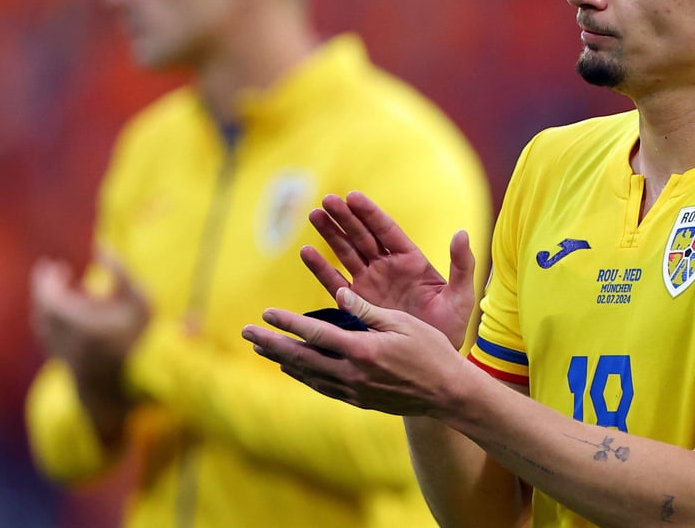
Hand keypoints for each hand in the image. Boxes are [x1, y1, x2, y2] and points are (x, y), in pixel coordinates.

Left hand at [30, 253, 149, 390]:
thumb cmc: (142, 336)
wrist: (138, 379)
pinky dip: (52, 321)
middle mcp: (64, 339)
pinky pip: (48, 337)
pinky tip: (68, 315)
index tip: (54, 265)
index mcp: (78, 322)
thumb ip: (120, 270)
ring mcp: (62, 353)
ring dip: (48, 304)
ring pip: (43, 324)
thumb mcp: (140, 299)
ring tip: (64, 291)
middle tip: (55, 272)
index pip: (48, 296)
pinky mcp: (65, 363)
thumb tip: (101, 247)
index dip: (47, 279)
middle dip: (46, 288)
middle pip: (42, 308)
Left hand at [242, 288, 478, 418]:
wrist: (448, 394)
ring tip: (262, 349)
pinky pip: (323, 386)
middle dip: (272, 344)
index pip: (316, 334)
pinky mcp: (359, 400)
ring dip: (283, 360)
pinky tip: (294, 369)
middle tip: (247, 333)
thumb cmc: (431, 351)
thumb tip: (338, 294)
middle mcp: (353, 373)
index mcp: (363, 350)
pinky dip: (304, 375)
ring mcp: (354, 390)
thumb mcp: (402, 323)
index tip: (265, 313)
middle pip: (302, 358)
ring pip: (308, 375)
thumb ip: (367, 310)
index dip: (288, 323)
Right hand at [300, 191, 475, 348]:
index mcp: (411, 260)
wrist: (432, 361)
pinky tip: (306, 252)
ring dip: (330, 234)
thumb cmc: (450, 326)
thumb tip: (462, 233)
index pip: (386, 230)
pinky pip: (336, 282)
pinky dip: (321, 268)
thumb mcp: (460, 296)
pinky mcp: (356, 304)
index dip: (369, 213)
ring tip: (315, 215)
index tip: (352, 196)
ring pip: (346, 253)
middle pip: (362, 236)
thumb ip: (461, 265)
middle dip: (345, 218)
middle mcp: (387, 267)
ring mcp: (370, 284)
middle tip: (327, 200)